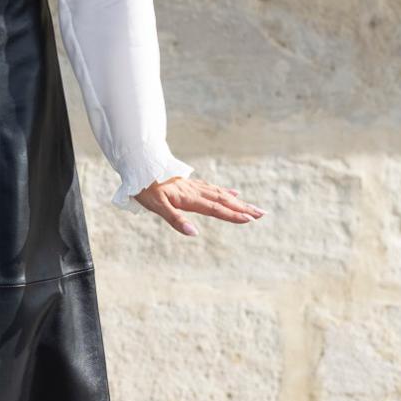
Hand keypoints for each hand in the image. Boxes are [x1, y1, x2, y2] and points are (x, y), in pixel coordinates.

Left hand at [133, 174, 266, 235]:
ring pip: (220, 194)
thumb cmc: (145, 188)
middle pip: (223, 201)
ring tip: (252, 207)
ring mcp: (193, 186)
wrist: (138, 166)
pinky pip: (211, 188)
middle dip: (243, 208)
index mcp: (189, 198)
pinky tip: (231, 193)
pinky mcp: (189, 184)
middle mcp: (195, 191)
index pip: (216, 209)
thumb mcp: (156, 206)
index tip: (250, 220)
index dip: (233, 215)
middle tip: (263, 214)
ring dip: (237, 201)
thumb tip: (193, 233)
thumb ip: (175, 219)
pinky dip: (224, 191)